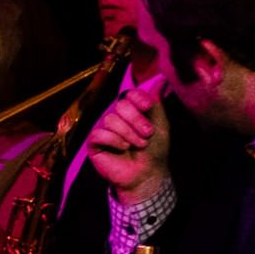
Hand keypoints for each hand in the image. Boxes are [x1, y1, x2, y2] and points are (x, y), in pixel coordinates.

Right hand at [85, 80, 171, 202]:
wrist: (146, 173)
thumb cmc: (154, 150)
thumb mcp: (160, 123)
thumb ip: (157, 103)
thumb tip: (160, 80)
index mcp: (131, 110)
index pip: (128, 94)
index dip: (137, 98)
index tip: (148, 108)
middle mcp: (115, 117)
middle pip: (120, 105)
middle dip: (136, 120)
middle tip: (147, 134)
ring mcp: (103, 129)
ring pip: (110, 119)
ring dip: (128, 133)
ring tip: (137, 145)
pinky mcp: (93, 143)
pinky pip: (99, 134)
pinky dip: (114, 141)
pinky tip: (122, 148)